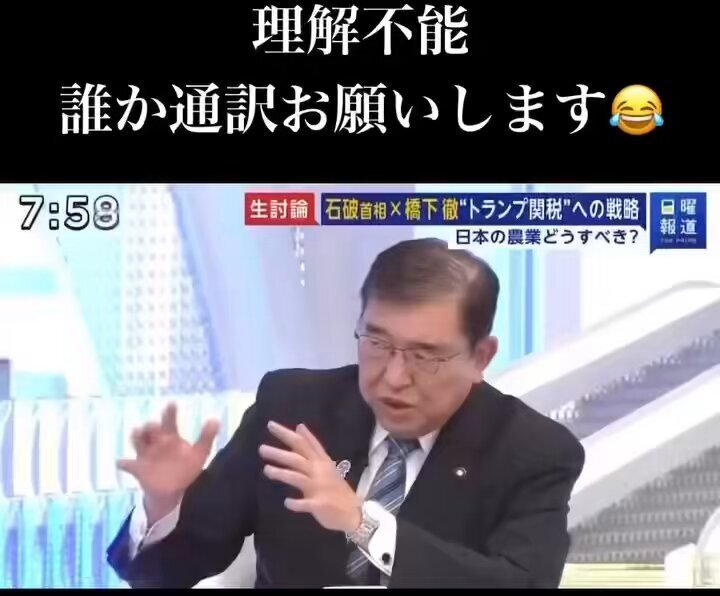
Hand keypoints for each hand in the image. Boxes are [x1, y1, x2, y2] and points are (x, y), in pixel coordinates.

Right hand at [117, 402, 220, 523]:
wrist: (174, 492)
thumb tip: (215, 419)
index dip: (170, 412)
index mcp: (171, 438)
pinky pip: (127, 465)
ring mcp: (146, 455)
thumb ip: (207, 437)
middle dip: (151, 426)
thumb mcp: (199, 453)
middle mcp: (157, 444)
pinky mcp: (138, 469)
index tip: (172, 403)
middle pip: (151, 430)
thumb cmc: (186, 469)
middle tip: (155, 426)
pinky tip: (121, 461)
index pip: (169, 422)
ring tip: (138, 433)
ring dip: (136, 436)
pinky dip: (123, 463)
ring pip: (137, 441)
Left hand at [259, 421, 361, 533]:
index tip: (271, 425)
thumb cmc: (336, 488)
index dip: (287, 434)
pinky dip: (297, 503)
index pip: (303, 443)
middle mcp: (320, 472)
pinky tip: (286, 503)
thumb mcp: (326, 463)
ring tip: (266, 470)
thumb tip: (299, 427)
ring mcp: (320, 488)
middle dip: (280, 453)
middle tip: (261, 449)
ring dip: (283, 473)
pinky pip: (306, 503)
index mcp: (322, 461)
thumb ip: (312, 447)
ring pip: (298, 478)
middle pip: (297, 459)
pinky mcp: (320, 504)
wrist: (354, 512)